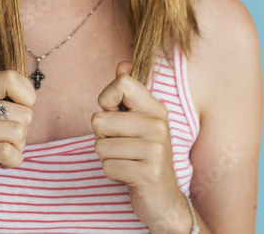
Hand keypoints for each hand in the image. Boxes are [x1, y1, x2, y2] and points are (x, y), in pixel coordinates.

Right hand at [0, 70, 35, 222]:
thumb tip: (30, 101)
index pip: (11, 78)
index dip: (27, 97)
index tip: (20, 114)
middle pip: (24, 112)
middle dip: (23, 132)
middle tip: (6, 143)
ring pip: (18, 133)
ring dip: (18, 149)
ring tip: (2, 155)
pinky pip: (8, 152)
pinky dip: (13, 161)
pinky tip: (2, 165)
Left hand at [92, 62, 193, 233]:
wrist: (164, 199)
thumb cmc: (144, 156)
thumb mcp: (139, 122)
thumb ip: (128, 94)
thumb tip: (123, 63)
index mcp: (156, 109)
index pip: (122, 84)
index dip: (106, 99)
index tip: (115, 114)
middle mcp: (158, 125)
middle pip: (99, 120)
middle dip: (102, 138)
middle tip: (122, 147)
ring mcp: (155, 149)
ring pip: (100, 146)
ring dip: (107, 158)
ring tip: (127, 162)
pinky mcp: (148, 173)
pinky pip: (107, 167)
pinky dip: (111, 174)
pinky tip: (128, 176)